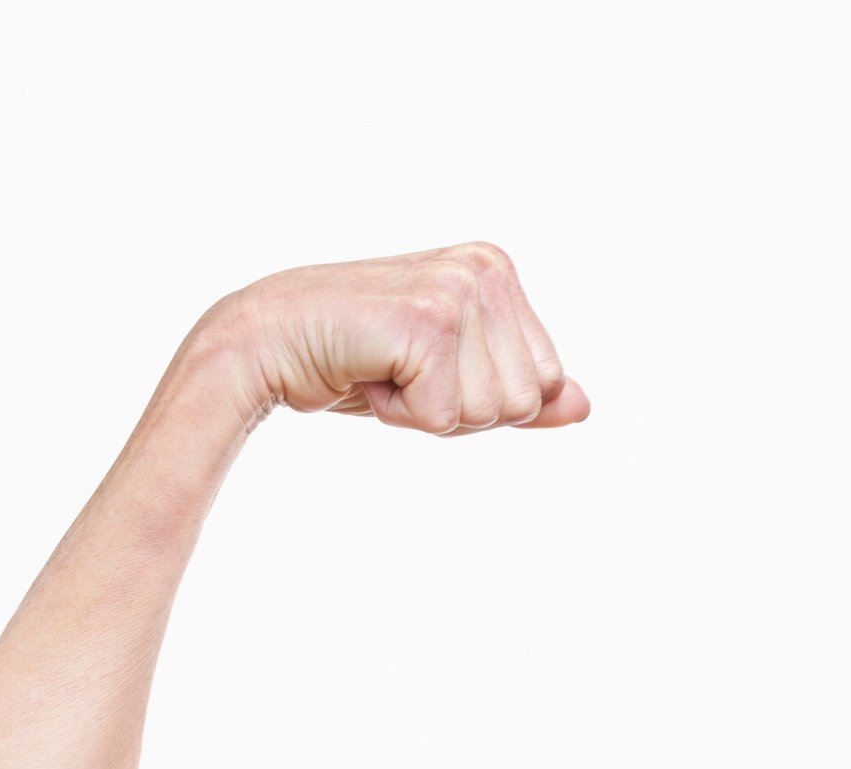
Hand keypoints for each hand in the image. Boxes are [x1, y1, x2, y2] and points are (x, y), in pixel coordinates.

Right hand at [206, 242, 591, 433]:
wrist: (266, 343)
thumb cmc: (356, 359)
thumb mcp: (449, 378)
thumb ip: (517, 392)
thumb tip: (584, 406)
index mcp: (497, 270)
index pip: (545, 381)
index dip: (481, 400)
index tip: (425, 367)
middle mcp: (486, 268)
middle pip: (526, 399)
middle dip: (461, 408)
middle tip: (402, 371)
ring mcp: (458, 290)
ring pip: (493, 411)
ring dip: (429, 411)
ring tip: (384, 368)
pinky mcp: (428, 321)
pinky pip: (447, 418)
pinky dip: (400, 415)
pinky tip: (367, 373)